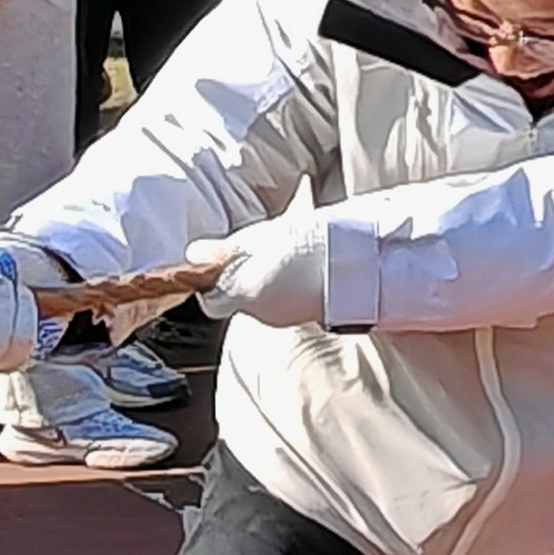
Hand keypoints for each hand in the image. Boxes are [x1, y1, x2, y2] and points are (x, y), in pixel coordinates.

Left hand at [188, 214, 325, 326]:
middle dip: (242, 279)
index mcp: (243, 293)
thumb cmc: (309, 244)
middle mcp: (261, 314)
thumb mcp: (260, 236)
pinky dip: (287, 289)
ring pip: (263, 303)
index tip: (223, 261)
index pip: (211, 301)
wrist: (359, 260)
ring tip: (284, 256)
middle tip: (257, 252)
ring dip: (266, 283)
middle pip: (237, 301)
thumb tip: (194, 254)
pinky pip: (286, 305)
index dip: (214, 281)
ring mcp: (287, 318)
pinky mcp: (308, 315)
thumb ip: (225, 249)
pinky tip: (302, 268)